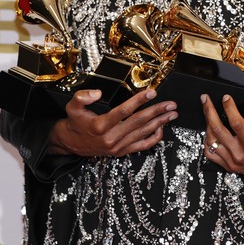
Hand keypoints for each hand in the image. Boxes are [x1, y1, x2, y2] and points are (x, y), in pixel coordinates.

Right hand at [47, 89, 176, 156]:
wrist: (71, 144)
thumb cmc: (75, 123)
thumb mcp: (72, 107)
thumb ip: (82, 97)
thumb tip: (97, 93)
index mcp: (100, 125)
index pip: (124, 111)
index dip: (139, 101)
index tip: (152, 93)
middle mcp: (111, 137)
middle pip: (139, 122)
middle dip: (157, 111)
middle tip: (171, 104)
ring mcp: (118, 146)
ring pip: (143, 133)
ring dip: (160, 122)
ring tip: (172, 113)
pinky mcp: (122, 152)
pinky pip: (142, 146)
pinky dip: (154, 138)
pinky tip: (162, 128)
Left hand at [201, 94, 243, 186]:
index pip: (236, 123)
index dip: (229, 108)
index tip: (226, 97)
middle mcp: (240, 155)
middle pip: (218, 130)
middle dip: (210, 112)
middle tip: (206, 99)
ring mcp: (233, 162)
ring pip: (212, 142)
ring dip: (207, 125)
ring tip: (207, 112)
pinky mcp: (229, 166)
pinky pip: (211, 154)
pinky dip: (207, 142)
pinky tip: (210, 132)